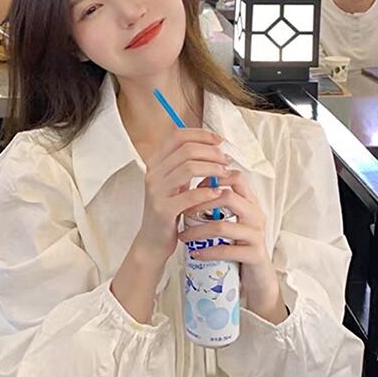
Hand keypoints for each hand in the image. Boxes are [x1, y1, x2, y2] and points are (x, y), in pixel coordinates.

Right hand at [134, 128, 232, 267]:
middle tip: (226, 160)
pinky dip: (207, 192)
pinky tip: (217, 193)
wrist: (152, 241)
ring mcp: (156, 191)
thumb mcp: (174, 184)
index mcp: (155, 163)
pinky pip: (189, 195)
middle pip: (186, 150)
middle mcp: (153, 174)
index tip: (218, 140)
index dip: (201, 135)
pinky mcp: (163, 210)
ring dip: (212, 169)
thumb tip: (214, 148)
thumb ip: (186, 166)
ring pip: (189, 168)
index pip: (178, 137)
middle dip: (211, 153)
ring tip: (225, 174)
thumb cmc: (168, 211)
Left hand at [177, 171, 287, 323]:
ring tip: (183, 237)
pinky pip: (227, 251)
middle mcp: (256, 215)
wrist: (258, 277)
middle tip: (183, 211)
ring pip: (223, 226)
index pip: (236, 178)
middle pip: (228, 197)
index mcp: (250, 203)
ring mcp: (256, 235)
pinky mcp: (254, 254)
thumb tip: (194, 188)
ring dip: (198, 231)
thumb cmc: (240, 247)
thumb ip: (219, 206)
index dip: (213, 178)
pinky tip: (195, 253)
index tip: (192, 187)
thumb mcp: (231, 222)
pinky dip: (207, 252)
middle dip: (201, 203)